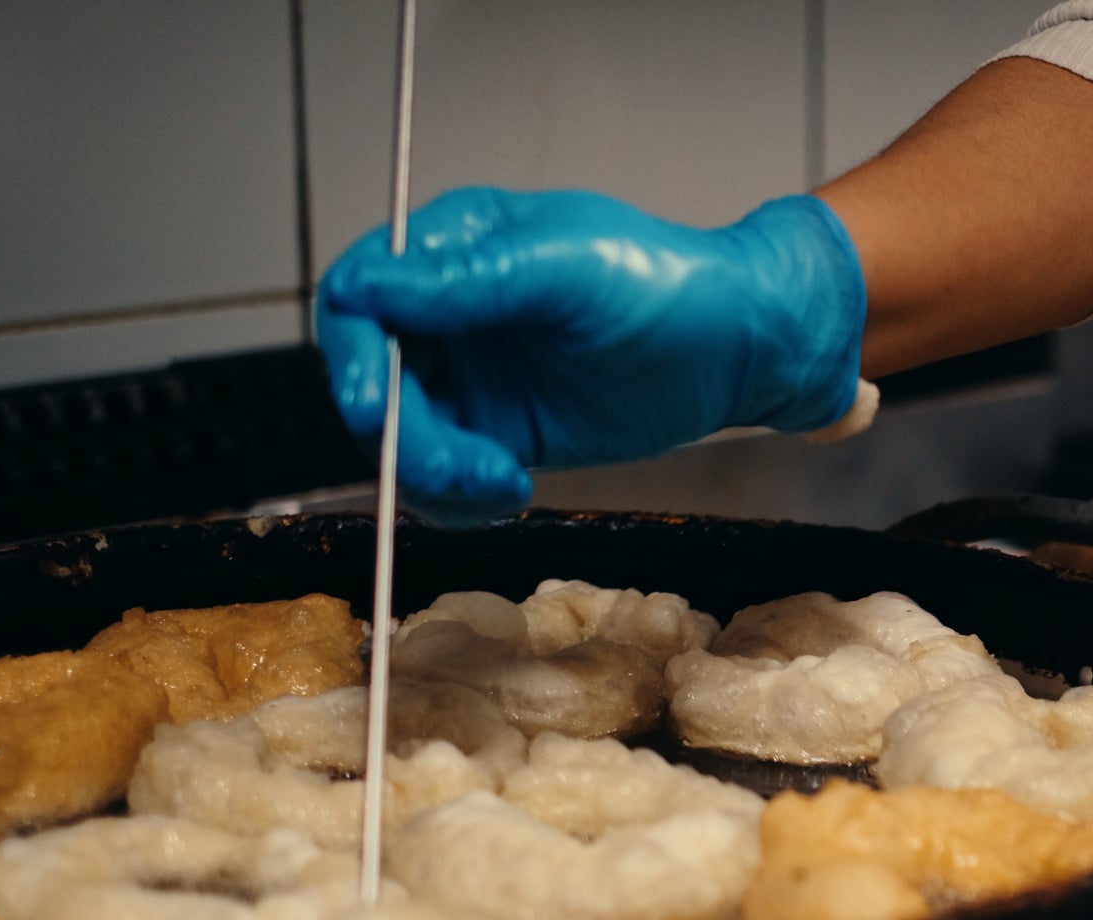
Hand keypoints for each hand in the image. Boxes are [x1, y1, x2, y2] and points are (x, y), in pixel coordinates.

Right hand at [315, 188, 865, 523]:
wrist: (741, 349)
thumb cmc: (671, 286)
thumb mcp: (569, 270)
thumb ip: (470, 280)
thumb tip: (371, 288)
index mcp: (455, 249)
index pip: (361, 297)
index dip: (351, 354)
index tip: (372, 404)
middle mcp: (450, 314)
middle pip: (370, 380)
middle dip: (402, 433)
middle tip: (461, 465)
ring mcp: (473, 377)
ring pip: (401, 438)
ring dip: (433, 473)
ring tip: (502, 483)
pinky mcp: (501, 433)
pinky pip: (446, 476)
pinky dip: (460, 499)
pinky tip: (512, 494)